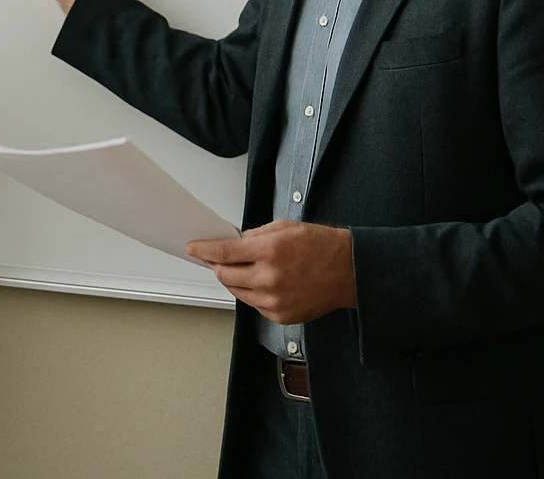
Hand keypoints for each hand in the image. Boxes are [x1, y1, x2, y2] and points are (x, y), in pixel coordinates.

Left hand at [186, 220, 356, 324]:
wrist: (350, 271)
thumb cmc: (321, 246)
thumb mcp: (284, 227)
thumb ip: (254, 236)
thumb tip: (232, 243)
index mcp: (270, 251)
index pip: (224, 252)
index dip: (204, 250)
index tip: (193, 248)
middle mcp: (270, 278)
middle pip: (225, 275)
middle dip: (219, 265)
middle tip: (221, 258)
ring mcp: (275, 300)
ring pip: (237, 291)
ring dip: (235, 280)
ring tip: (249, 269)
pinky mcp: (281, 315)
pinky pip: (254, 304)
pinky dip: (252, 293)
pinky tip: (264, 282)